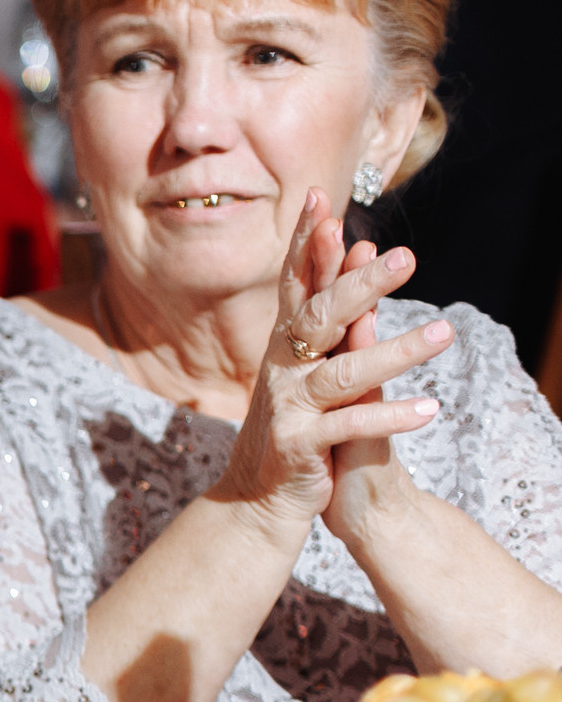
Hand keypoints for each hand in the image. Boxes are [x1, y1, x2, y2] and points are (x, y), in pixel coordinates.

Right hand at [220, 190, 451, 531]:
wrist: (256, 501)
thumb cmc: (292, 427)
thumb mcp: (305, 366)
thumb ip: (330, 311)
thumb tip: (359, 243)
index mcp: (283, 348)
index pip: (295, 285)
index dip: (306, 244)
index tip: (323, 200)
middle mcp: (280, 371)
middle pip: (320, 319)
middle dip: (360, 286)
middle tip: (405, 258)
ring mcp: (288, 408)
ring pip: (344, 373)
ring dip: (396, 352)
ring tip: (445, 333)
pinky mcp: (300, 447)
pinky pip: (350, 426)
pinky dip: (390, 416)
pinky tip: (429, 410)